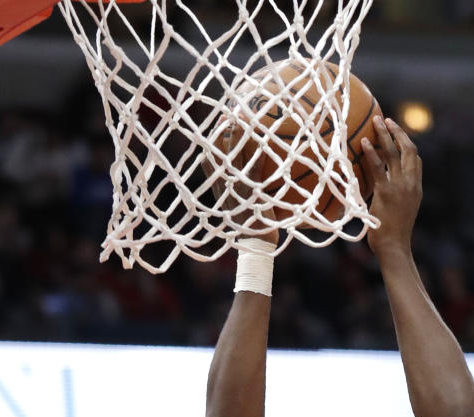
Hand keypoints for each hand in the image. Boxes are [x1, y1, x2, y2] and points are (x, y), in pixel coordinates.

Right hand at [206, 118, 278, 246]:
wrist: (254, 246)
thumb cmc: (250, 230)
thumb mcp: (240, 211)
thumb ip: (239, 197)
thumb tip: (247, 187)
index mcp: (219, 190)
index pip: (208, 163)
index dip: (209, 145)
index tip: (213, 130)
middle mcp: (225, 186)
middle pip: (220, 153)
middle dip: (222, 132)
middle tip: (227, 113)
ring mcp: (238, 187)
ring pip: (235, 155)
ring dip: (238, 135)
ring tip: (242, 117)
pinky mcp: (252, 191)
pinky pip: (255, 166)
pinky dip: (259, 152)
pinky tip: (264, 138)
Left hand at [361, 116, 421, 257]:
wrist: (394, 248)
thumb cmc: (393, 235)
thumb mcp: (400, 212)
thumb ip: (396, 197)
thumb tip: (381, 191)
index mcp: (416, 188)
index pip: (415, 160)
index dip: (407, 144)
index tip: (396, 133)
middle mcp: (411, 183)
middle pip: (409, 149)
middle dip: (398, 132)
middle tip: (386, 120)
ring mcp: (400, 187)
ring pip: (394, 153)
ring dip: (384, 135)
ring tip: (375, 121)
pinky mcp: (386, 192)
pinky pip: (378, 167)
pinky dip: (371, 153)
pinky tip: (364, 143)